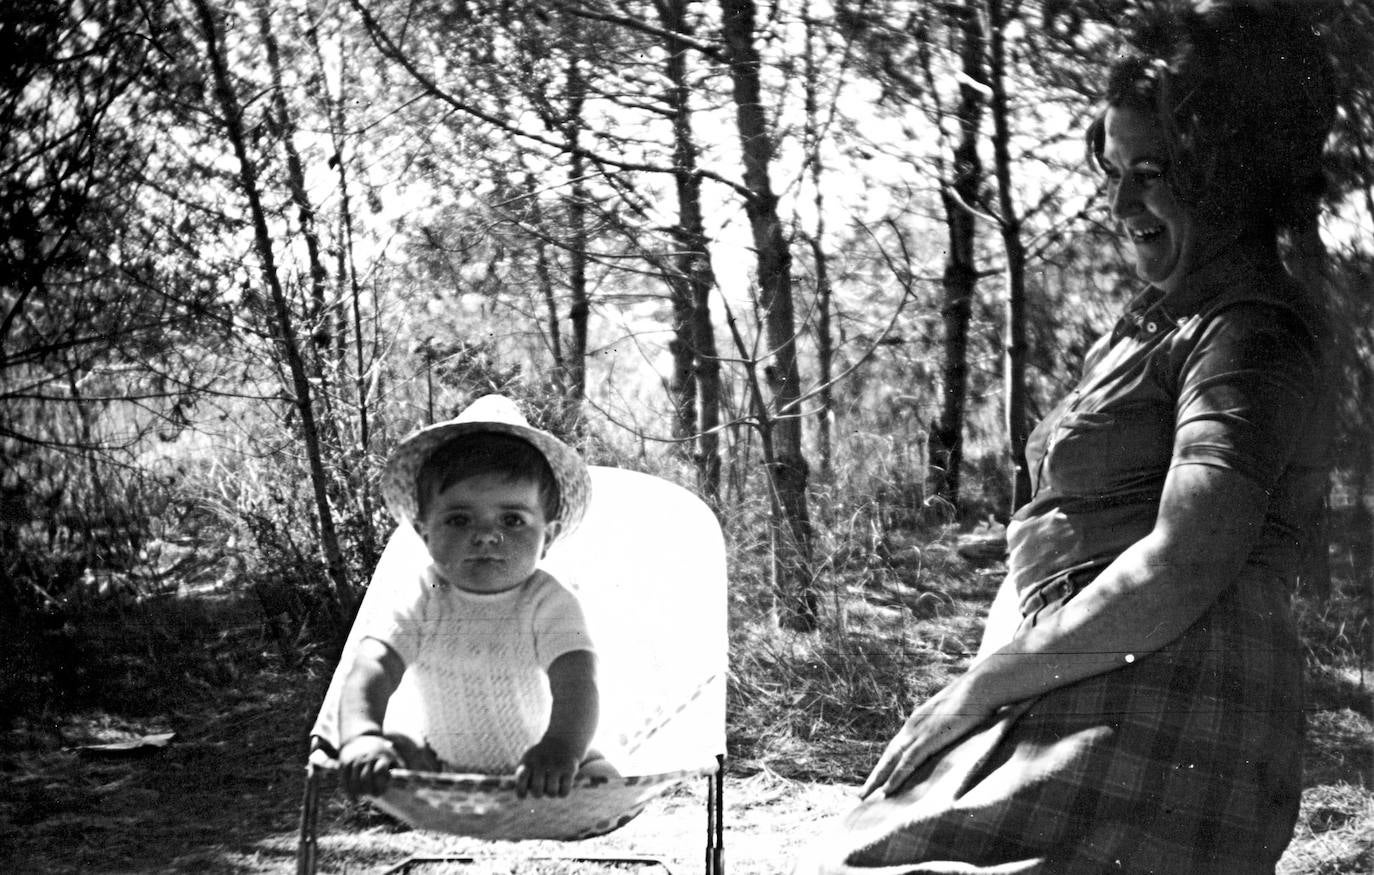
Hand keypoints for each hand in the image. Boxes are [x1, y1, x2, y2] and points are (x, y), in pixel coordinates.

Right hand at [339, 733, 401, 796]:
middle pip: (365, 778)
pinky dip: (349, 792)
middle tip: (374, 795)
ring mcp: (355, 760)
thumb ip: (399, 770)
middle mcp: (367, 757)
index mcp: (381, 756)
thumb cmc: (381, 752)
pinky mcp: (344, 763)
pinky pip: (344, 780)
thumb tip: (410, 786)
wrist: (360, 738)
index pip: (379, 771)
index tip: (382, 790)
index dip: (380, 784)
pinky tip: (354, 800)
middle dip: (369, 790)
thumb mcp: (392, 756)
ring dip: (359, 792)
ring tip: (364, 797)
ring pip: (354, 781)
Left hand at [515, 738, 579, 798]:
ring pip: (551, 793)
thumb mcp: (528, 762)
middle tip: (542, 787)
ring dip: (551, 793)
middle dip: (539, 793)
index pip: (521, 781)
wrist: (564, 739)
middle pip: (537, 791)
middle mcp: (541, 762)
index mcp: (528, 762)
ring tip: (552, 786)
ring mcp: (556, 765)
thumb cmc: (540, 757)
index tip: (524, 794)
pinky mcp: (570, 768)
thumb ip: (519, 776)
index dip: (521, 792)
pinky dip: (562, 793)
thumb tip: (503, 785)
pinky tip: (562, 786)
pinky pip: (564, 792)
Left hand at [858, 678, 995, 800]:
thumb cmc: (972, 699)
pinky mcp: (929, 739)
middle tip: (860, 795)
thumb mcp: (954, 714)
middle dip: (875, 776)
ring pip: (892, 761)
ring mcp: (919, 732)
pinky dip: (896, 778)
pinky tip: (887, 791)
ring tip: (865, 798)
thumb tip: (949, 735)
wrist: (980, 687)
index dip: (885, 765)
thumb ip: (946, 725)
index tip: (876, 780)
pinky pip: (908, 762)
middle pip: (888, 756)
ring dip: (878, 781)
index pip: (896, 747)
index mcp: (917, 721)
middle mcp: (912, 726)